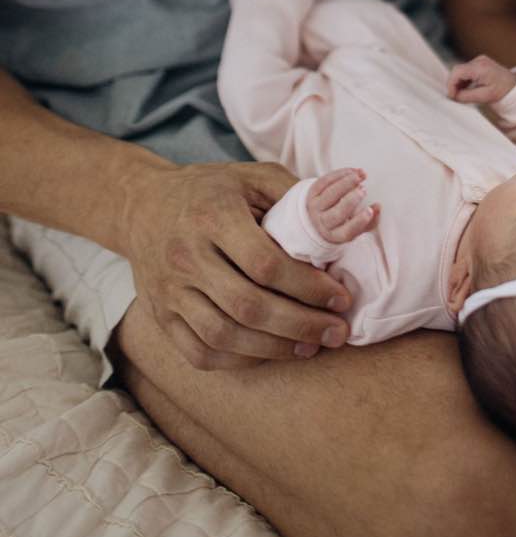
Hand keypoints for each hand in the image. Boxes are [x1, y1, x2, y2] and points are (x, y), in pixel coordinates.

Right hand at [121, 159, 354, 370]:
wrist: (144, 205)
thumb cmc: (212, 189)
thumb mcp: (253, 176)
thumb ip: (297, 195)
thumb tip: (351, 218)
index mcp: (213, 216)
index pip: (265, 263)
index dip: (308, 286)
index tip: (340, 297)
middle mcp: (186, 256)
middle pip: (248, 306)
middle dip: (300, 325)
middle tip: (337, 332)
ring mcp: (170, 291)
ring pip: (223, 336)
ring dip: (275, 349)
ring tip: (312, 347)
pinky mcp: (161, 317)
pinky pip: (200, 353)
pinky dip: (239, 361)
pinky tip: (272, 352)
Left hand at [306, 168, 379, 243]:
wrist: (315, 216)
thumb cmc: (341, 222)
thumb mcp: (354, 227)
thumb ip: (370, 221)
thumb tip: (378, 207)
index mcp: (335, 234)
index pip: (347, 232)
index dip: (359, 221)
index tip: (369, 210)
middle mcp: (323, 222)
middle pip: (337, 213)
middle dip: (351, 200)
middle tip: (363, 190)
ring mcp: (315, 207)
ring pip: (330, 194)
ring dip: (346, 183)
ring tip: (359, 176)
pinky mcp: (311, 193)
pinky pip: (324, 181)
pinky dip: (339, 174)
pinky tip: (351, 171)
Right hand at [447, 54, 515, 104]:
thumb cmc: (503, 91)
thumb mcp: (485, 97)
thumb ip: (467, 96)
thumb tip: (454, 96)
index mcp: (480, 67)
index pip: (457, 71)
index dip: (451, 84)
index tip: (451, 96)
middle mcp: (479, 60)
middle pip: (458, 70)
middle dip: (454, 84)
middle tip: (456, 97)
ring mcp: (479, 60)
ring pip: (461, 70)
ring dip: (459, 83)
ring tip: (462, 95)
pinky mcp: (480, 63)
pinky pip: (466, 70)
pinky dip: (464, 80)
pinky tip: (467, 89)